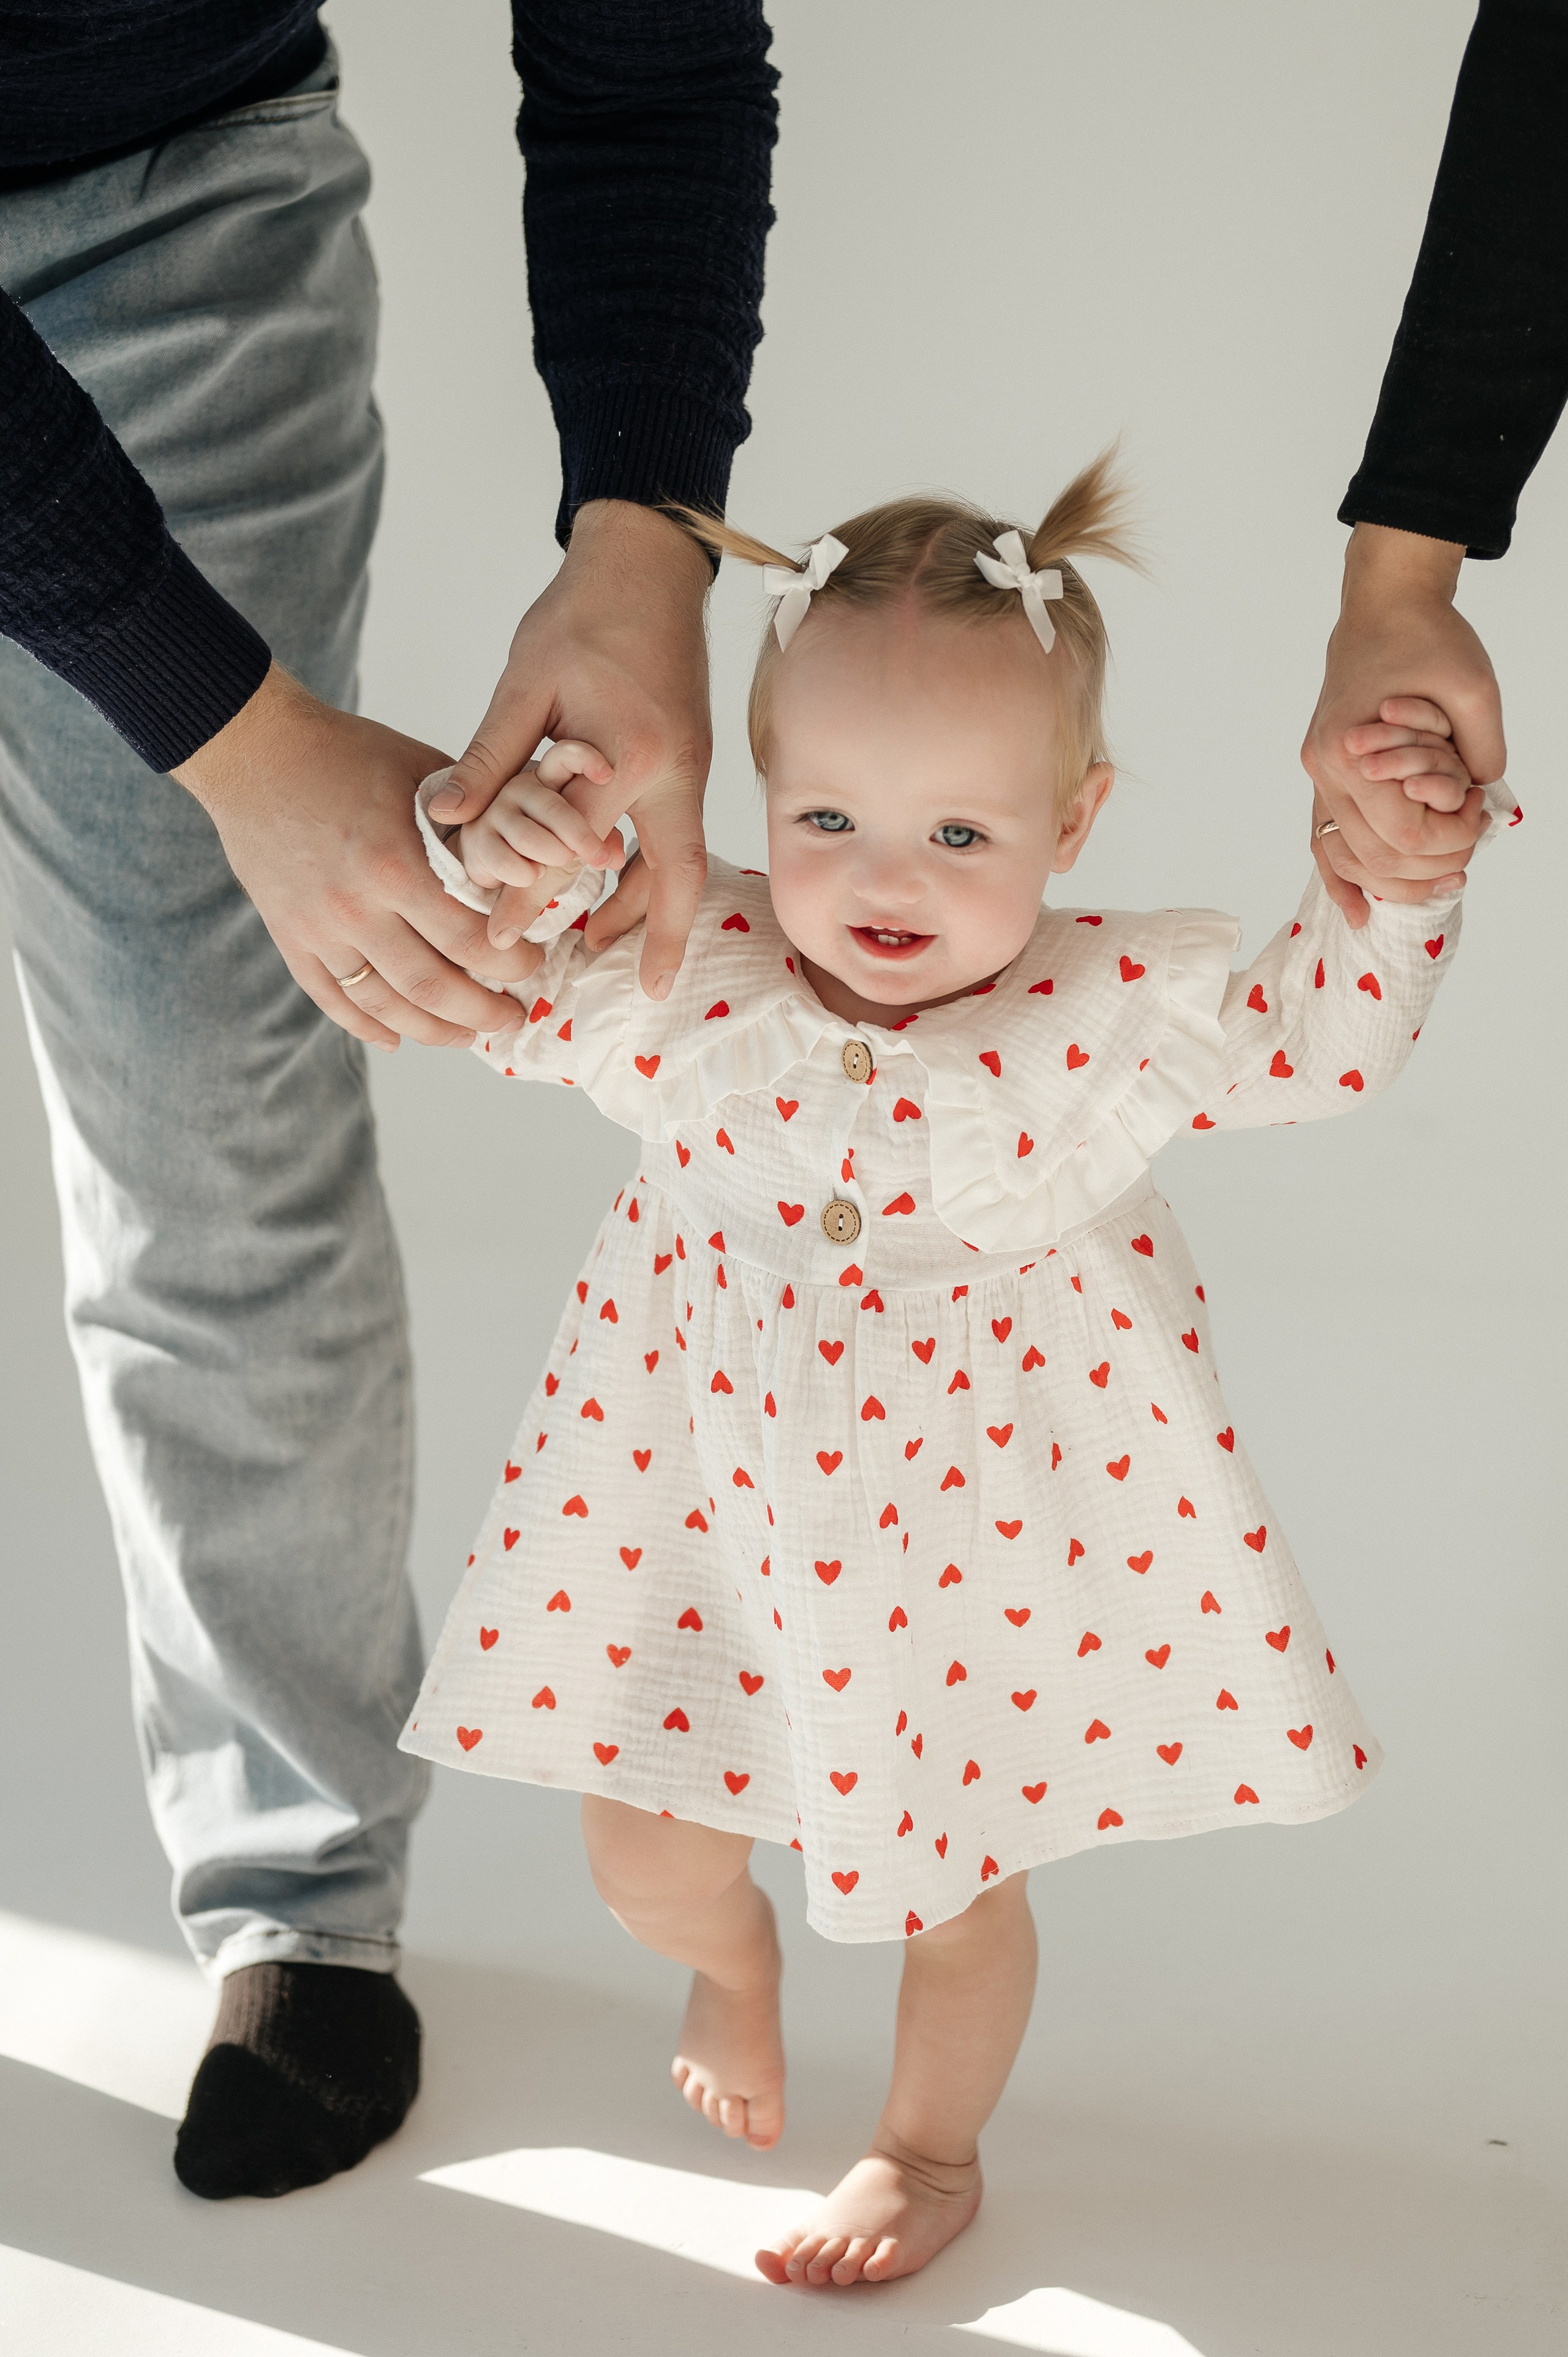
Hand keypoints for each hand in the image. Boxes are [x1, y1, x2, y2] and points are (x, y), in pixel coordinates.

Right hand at [173, 664, 541, 1048]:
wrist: (254, 751)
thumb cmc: (345, 753)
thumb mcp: (421, 772)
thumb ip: (470, 820)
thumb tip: (519, 859)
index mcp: (395, 865)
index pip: (469, 940)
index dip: (509, 964)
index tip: (531, 966)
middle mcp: (355, 907)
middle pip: (431, 987)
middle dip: (482, 1013)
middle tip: (512, 1017)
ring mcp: (318, 928)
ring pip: (384, 1006)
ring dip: (433, 1031)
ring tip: (467, 1035)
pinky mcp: (290, 936)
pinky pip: (332, 998)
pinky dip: (366, 1026)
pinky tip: (396, 1039)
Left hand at [427, 499, 712, 997]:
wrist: (648, 562)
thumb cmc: (584, 612)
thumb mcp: (524, 680)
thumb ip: (488, 756)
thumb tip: (445, 820)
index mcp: (627, 754)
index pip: (574, 847)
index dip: (531, 895)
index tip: (496, 936)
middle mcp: (673, 771)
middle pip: (672, 875)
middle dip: (657, 936)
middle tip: (643, 993)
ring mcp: (691, 768)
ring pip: (682, 860)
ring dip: (652, 909)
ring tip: (610, 951)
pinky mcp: (690, 759)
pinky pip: (676, 833)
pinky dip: (652, 870)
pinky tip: (618, 894)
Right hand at [453, 738, 623, 928]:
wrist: (496, 856)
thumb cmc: (546, 837)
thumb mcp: (579, 830)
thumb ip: (601, 834)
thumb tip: (614, 857)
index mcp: (549, 777)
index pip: (564, 755)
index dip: (584, 759)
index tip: (607, 775)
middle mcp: (519, 787)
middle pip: (553, 806)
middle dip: (579, 834)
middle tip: (598, 857)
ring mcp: (495, 810)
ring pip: (529, 837)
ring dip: (552, 855)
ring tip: (562, 863)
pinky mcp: (476, 837)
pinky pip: (504, 859)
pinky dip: (524, 873)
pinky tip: (531, 875)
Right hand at [1301, 523, 1504, 926]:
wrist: (1383, 606)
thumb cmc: (1425, 638)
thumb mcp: (1475, 689)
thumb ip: (1483, 753)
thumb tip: (1482, 803)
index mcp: (1352, 749)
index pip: (1404, 835)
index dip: (1451, 839)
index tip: (1481, 812)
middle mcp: (1327, 770)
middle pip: (1376, 857)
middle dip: (1432, 863)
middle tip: (1472, 841)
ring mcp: (1319, 775)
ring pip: (1348, 858)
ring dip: (1395, 881)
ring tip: (1443, 878)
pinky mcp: (1325, 774)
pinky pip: (1325, 841)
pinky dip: (1342, 879)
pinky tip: (1360, 910)